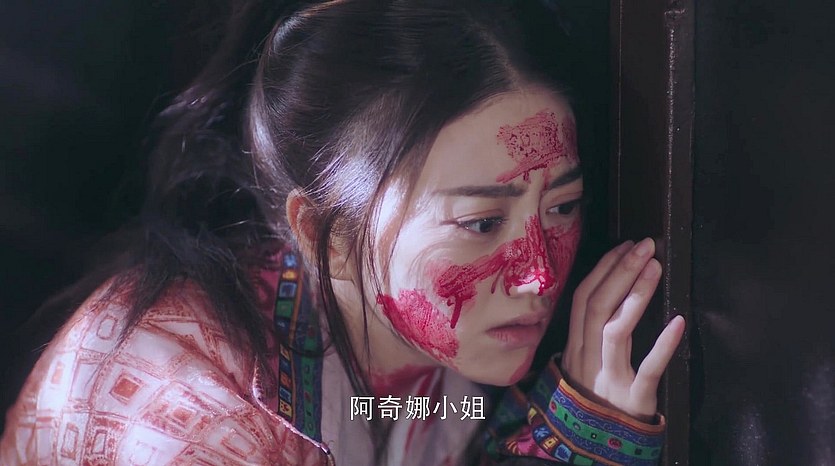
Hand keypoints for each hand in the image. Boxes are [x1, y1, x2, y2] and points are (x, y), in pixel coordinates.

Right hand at [560, 238, 684, 421]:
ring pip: (616, 331)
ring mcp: (609, 379)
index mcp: (575, 347)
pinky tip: (678, 321)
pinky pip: (647, 369)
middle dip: (620, 271)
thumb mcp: (583, 364)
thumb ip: (591, 334)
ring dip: (635, 296)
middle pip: (597, 307)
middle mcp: (587, 359)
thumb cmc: (595, 400)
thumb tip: (611, 292)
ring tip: (654, 267)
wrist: (594, 450)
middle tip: (644, 245)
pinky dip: (663, 346)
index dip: (603, 269)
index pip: (583, 299)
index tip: (624, 246)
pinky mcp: (633, 399)